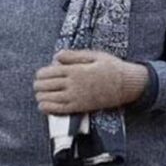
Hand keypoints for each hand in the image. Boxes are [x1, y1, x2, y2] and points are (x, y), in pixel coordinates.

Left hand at [33, 50, 147, 114]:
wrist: (127, 84)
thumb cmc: (111, 68)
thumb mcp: (93, 55)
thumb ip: (73, 55)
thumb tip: (56, 56)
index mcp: (75, 69)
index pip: (49, 72)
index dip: (40, 74)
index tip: (39, 75)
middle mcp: (74, 84)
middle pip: (46, 85)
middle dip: (39, 85)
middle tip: (38, 85)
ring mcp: (77, 97)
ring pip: (50, 98)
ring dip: (40, 96)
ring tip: (38, 94)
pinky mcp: (81, 107)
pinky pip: (60, 109)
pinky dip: (48, 108)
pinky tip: (42, 106)